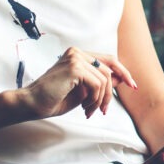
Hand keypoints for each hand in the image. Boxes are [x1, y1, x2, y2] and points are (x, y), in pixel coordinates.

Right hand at [19, 48, 135, 119]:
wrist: (30, 104)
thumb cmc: (53, 99)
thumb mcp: (82, 91)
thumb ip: (100, 83)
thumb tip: (121, 78)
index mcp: (77, 55)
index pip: (108, 60)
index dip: (122, 72)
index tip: (132, 85)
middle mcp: (77, 52)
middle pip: (109, 69)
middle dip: (110, 92)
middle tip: (104, 111)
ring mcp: (75, 57)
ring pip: (104, 79)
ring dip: (100, 100)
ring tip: (89, 111)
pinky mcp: (74, 67)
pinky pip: (97, 85)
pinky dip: (94, 100)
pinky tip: (84, 108)